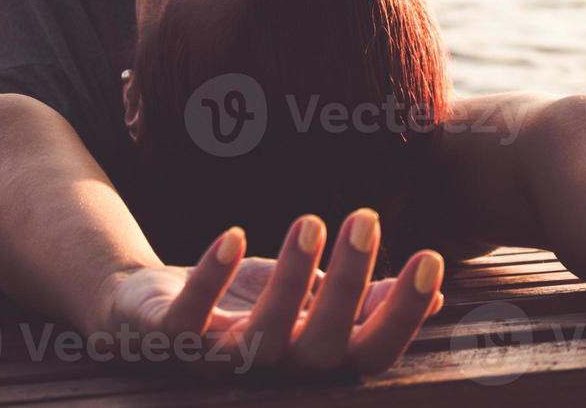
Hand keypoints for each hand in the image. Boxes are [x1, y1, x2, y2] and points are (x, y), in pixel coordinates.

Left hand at [100, 209, 445, 374]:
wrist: (150, 312)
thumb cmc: (245, 303)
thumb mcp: (310, 298)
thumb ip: (365, 301)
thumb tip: (436, 289)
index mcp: (312, 357)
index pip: (371, 351)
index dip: (404, 314)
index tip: (431, 257)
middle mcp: (272, 368)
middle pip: (321, 345)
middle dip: (347, 283)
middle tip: (367, 217)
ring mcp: (218, 358)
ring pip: (261, 338)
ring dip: (288, 279)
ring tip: (309, 219)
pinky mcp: (168, 338)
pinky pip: (186, 321)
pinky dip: (208, 281)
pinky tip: (231, 237)